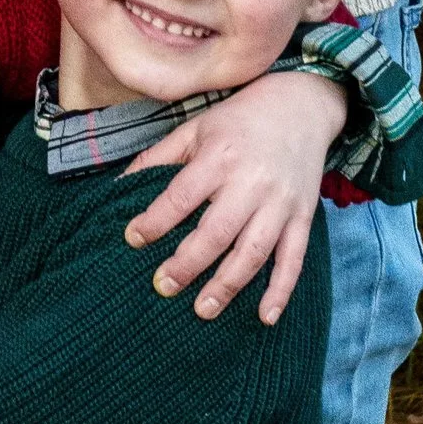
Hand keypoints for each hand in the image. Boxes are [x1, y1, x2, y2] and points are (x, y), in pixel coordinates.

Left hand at [124, 70, 350, 322]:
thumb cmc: (240, 119)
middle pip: (217, 231)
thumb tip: (119, 185)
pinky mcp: (303, 217)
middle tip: (163, 287)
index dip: (156, 220)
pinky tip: (265, 317)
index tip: (132, 239)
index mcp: (220, 156)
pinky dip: (281, 290)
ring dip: (228, 284)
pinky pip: (294, 259)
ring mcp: (280, 203)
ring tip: (203, 310)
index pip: (182, 196)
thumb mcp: (196, 127)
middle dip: (188, 263)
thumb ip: (159, 156)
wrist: (302, 106)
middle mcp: (251, 182)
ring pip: (253, 251)